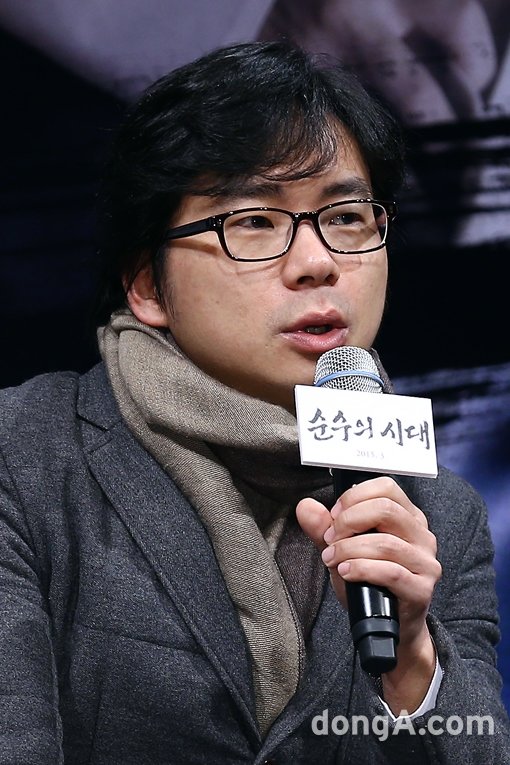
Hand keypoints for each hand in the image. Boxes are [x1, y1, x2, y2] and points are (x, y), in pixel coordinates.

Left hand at [296, 476, 441, 713]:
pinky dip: (361, 569)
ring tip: (331, 559)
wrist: (391, 628)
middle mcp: (422, 535)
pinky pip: (390, 572)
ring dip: (349, 549)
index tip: (333, 515)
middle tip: (330, 539)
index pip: (386, 487)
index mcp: (408, 517)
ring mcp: (426, 562)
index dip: (354, 497)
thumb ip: (324, 528)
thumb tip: (305, 506)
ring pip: (385, 543)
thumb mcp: (343, 551)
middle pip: (386, 509)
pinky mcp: (422, 589)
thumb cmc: (370, 584)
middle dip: (348, 521)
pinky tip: (345, 572)